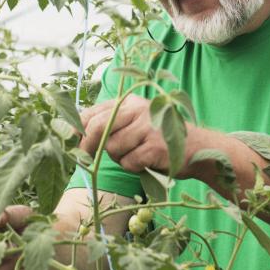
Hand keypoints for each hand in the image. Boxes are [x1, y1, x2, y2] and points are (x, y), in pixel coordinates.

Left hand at [79, 95, 193, 176]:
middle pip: (98, 127)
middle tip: (85, 160)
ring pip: (113, 148)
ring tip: (135, 155)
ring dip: (118, 158)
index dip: (76, 129)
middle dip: (87, 146)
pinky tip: (147, 162)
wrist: (199, 149)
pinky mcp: (155, 146)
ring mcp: (147, 127)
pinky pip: (128, 162)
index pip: (92, 112)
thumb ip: (112, 123)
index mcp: (130, 102)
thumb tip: (77, 135)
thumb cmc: (161, 138)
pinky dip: (132, 167)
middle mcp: (138, 109)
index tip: (70, 144)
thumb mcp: (137, 122)